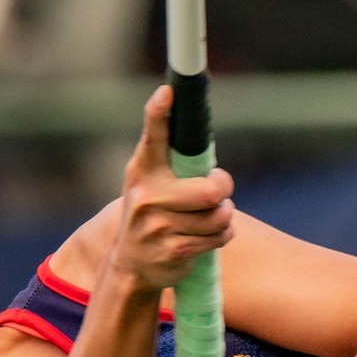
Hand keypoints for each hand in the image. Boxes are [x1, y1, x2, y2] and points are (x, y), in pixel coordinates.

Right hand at [111, 86, 235, 295]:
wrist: (132, 264)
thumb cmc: (153, 212)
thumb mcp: (151, 182)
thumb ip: (171, 159)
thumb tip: (195, 123)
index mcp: (143, 170)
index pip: (153, 136)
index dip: (159, 114)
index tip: (168, 92)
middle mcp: (147, 195)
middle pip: (209, 190)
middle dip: (223, 189)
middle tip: (220, 189)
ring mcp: (158, 226)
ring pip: (218, 216)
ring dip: (224, 216)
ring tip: (212, 216)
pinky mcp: (172, 250)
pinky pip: (217, 237)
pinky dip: (222, 235)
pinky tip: (209, 235)